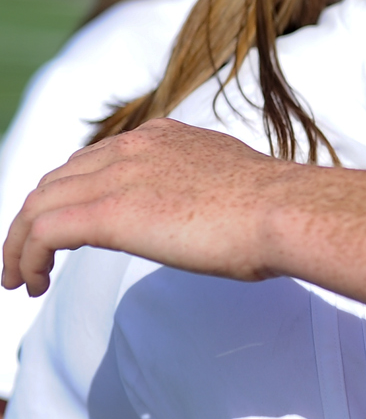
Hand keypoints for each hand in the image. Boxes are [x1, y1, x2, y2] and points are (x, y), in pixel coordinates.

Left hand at [3, 119, 295, 294]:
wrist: (286, 211)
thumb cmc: (277, 210)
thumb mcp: (231, 183)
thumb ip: (201, 187)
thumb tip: (203, 212)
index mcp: (163, 137)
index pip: (93, 160)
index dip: (71, 195)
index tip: (68, 230)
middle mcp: (132, 148)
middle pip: (56, 180)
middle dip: (33, 219)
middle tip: (31, 258)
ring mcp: (117, 177)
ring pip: (36, 204)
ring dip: (19, 243)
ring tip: (19, 277)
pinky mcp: (108, 212)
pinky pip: (41, 232)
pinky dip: (24, 256)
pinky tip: (31, 282)